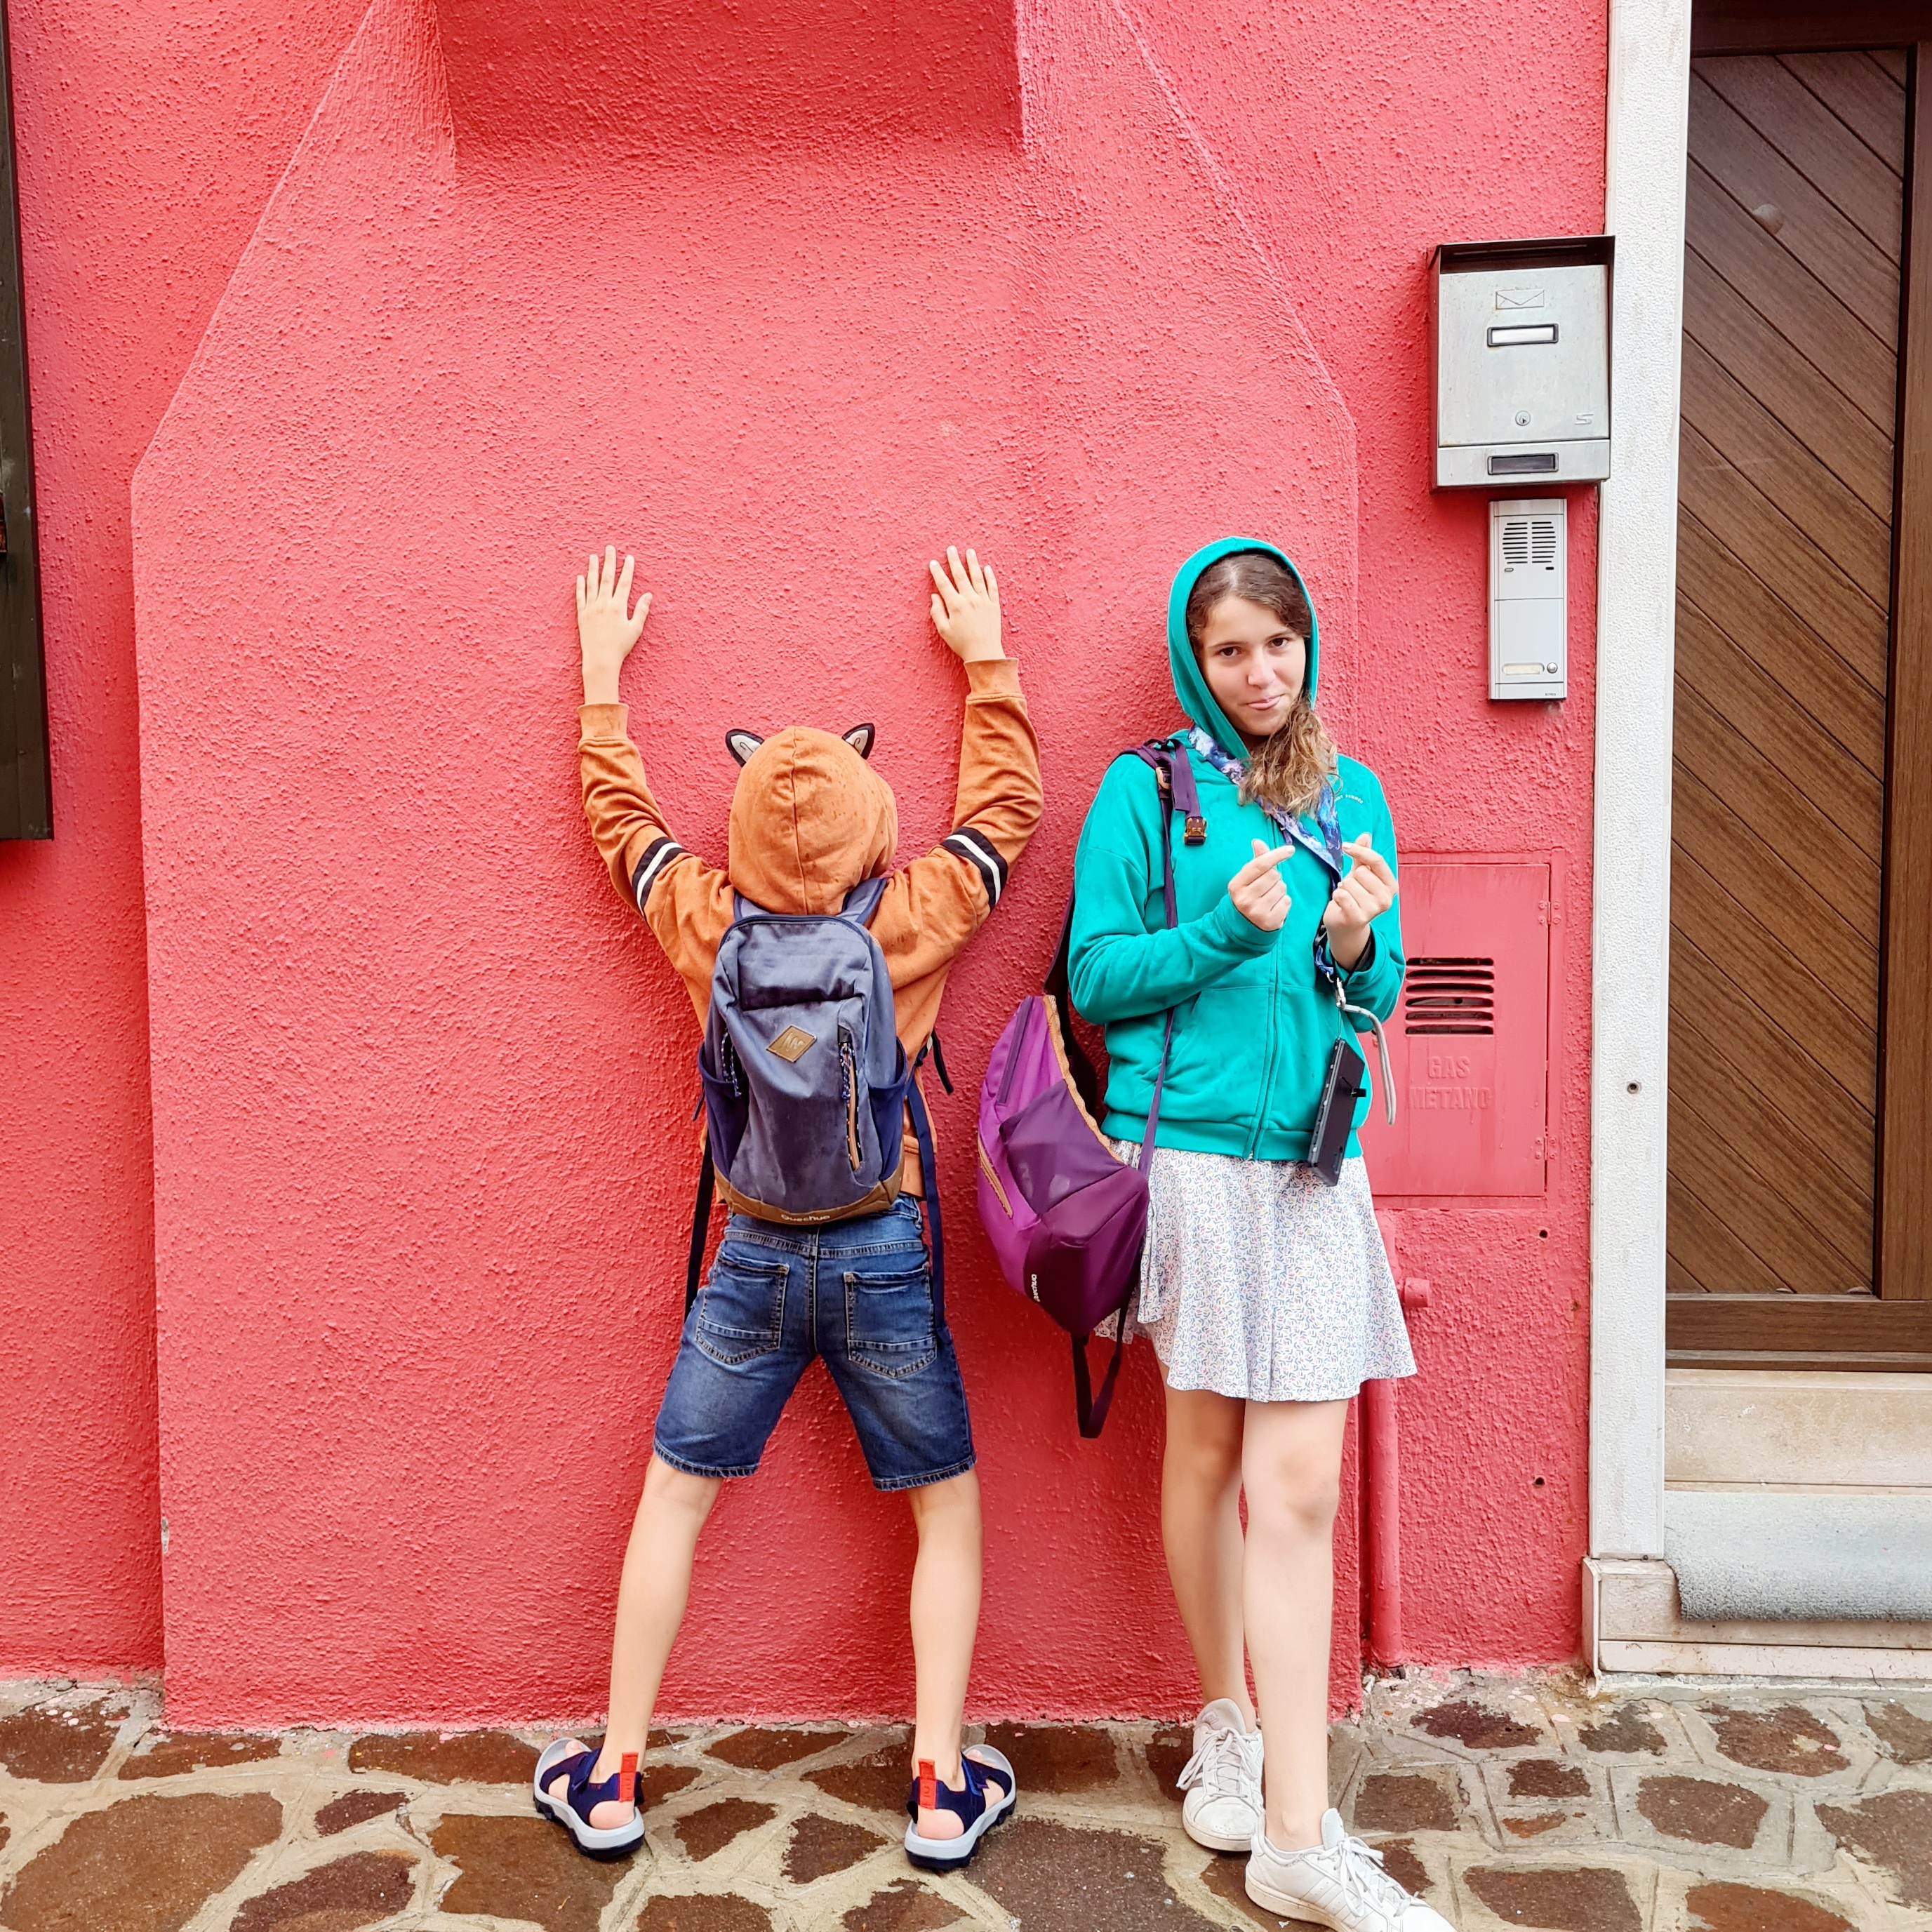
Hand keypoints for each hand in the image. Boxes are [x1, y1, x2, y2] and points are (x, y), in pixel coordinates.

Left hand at [577, 546, 650, 705]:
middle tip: (609, 548)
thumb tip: (648, 595)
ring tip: (593, 557)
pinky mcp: (582, 615)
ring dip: (592, 569)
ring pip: (592, 584)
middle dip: (609, 562)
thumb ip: (641, 611)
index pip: (624, 583)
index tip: (629, 558)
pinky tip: (580, 577)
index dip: (628, 569)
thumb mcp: (635, 630)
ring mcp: (591, 608)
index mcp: (618, 607)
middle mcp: (603, 604)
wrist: (600, 660)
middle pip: (607, 578)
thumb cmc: (620, 647)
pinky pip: (580, 597)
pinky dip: (580, 586)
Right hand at [927, 546, 1003, 662]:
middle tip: (951, 548)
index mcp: (955, 605)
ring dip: (973, 563)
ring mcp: (983, 600)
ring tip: (969, 551)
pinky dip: (989, 576)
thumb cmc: (962, 644)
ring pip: (977, 577)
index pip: (944, 584)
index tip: (933, 563)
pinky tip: (986, 568)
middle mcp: (970, 599)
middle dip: (954, 560)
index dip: (937, 572)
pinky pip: (992, 586)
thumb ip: (937, 612)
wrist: (985, 653)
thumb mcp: (944, 630)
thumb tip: (935, 596)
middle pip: (960, 575)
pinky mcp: (994, 605)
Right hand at [1229, 839, 1293, 930]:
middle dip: (1274, 878)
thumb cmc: (1247, 897)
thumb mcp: (1246, 879)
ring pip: (1282, 888)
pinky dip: (1284, 902)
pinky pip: (1287, 901)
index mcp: (1236, 885)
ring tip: (1269, 898)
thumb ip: (1255, 861)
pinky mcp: (1269, 921)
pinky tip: (1274, 907)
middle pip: (1273, 875)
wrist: (1242, 926)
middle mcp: (1245, 899)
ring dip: (1280, 890)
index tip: (1290, 849)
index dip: (1276, 855)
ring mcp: (1257, 911)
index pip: (1260, 864)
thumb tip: (1258, 842)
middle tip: (1267, 886)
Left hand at [1323, 834, 1397, 967]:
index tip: (1345, 846)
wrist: (1346, 926)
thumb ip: (1363, 856)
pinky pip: (1341, 895)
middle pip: (1361, 872)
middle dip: (1351, 878)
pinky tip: (1341, 904)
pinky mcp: (1357, 918)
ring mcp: (1373, 910)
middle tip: (1351, 889)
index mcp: (1390, 885)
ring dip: (1343, 889)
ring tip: (1347, 898)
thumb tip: (1365, 835)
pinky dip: (1336, 896)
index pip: (1377, 860)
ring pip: (1349, 883)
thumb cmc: (1355, 897)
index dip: (1360, 850)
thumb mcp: (1360, 874)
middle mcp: (1386, 898)